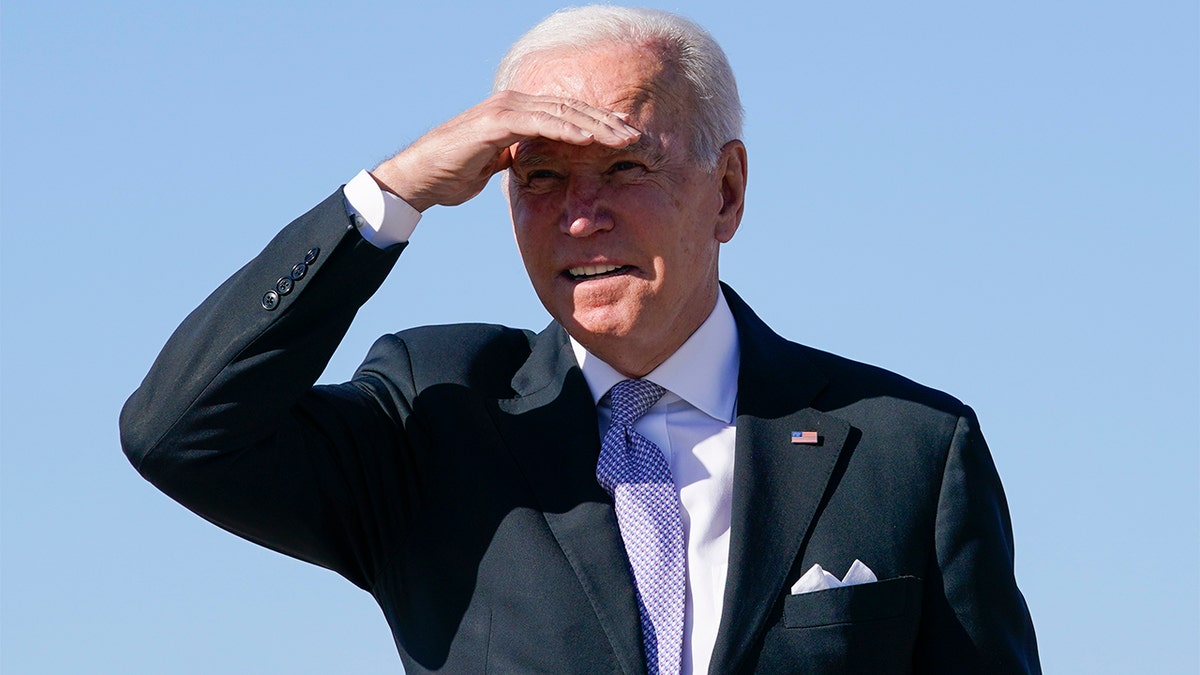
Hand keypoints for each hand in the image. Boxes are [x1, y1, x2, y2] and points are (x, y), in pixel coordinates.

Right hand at [371, 90, 640, 211]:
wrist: (420, 178)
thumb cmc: (455, 172)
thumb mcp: (497, 164)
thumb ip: (519, 156)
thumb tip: (538, 164)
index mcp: (519, 112)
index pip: (568, 113)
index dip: (600, 123)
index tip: (627, 137)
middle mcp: (514, 104)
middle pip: (572, 108)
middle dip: (607, 121)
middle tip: (638, 135)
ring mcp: (504, 110)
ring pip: (561, 111)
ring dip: (596, 124)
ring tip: (623, 137)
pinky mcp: (494, 123)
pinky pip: (539, 123)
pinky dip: (566, 129)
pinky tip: (589, 138)